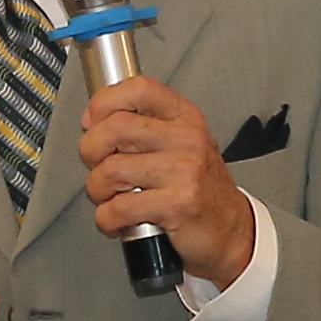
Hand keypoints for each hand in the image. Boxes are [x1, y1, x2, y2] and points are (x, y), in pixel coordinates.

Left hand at [76, 74, 257, 283]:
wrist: (231, 230)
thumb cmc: (201, 188)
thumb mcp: (181, 144)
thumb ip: (143, 127)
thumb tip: (93, 119)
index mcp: (185, 118)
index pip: (139, 89)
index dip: (104, 102)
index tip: (93, 122)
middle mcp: (187, 139)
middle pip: (115, 127)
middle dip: (90, 151)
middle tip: (97, 165)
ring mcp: (184, 172)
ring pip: (111, 170)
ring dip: (98, 190)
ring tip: (110, 197)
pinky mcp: (177, 205)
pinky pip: (119, 208)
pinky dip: (107, 219)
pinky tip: (118, 219)